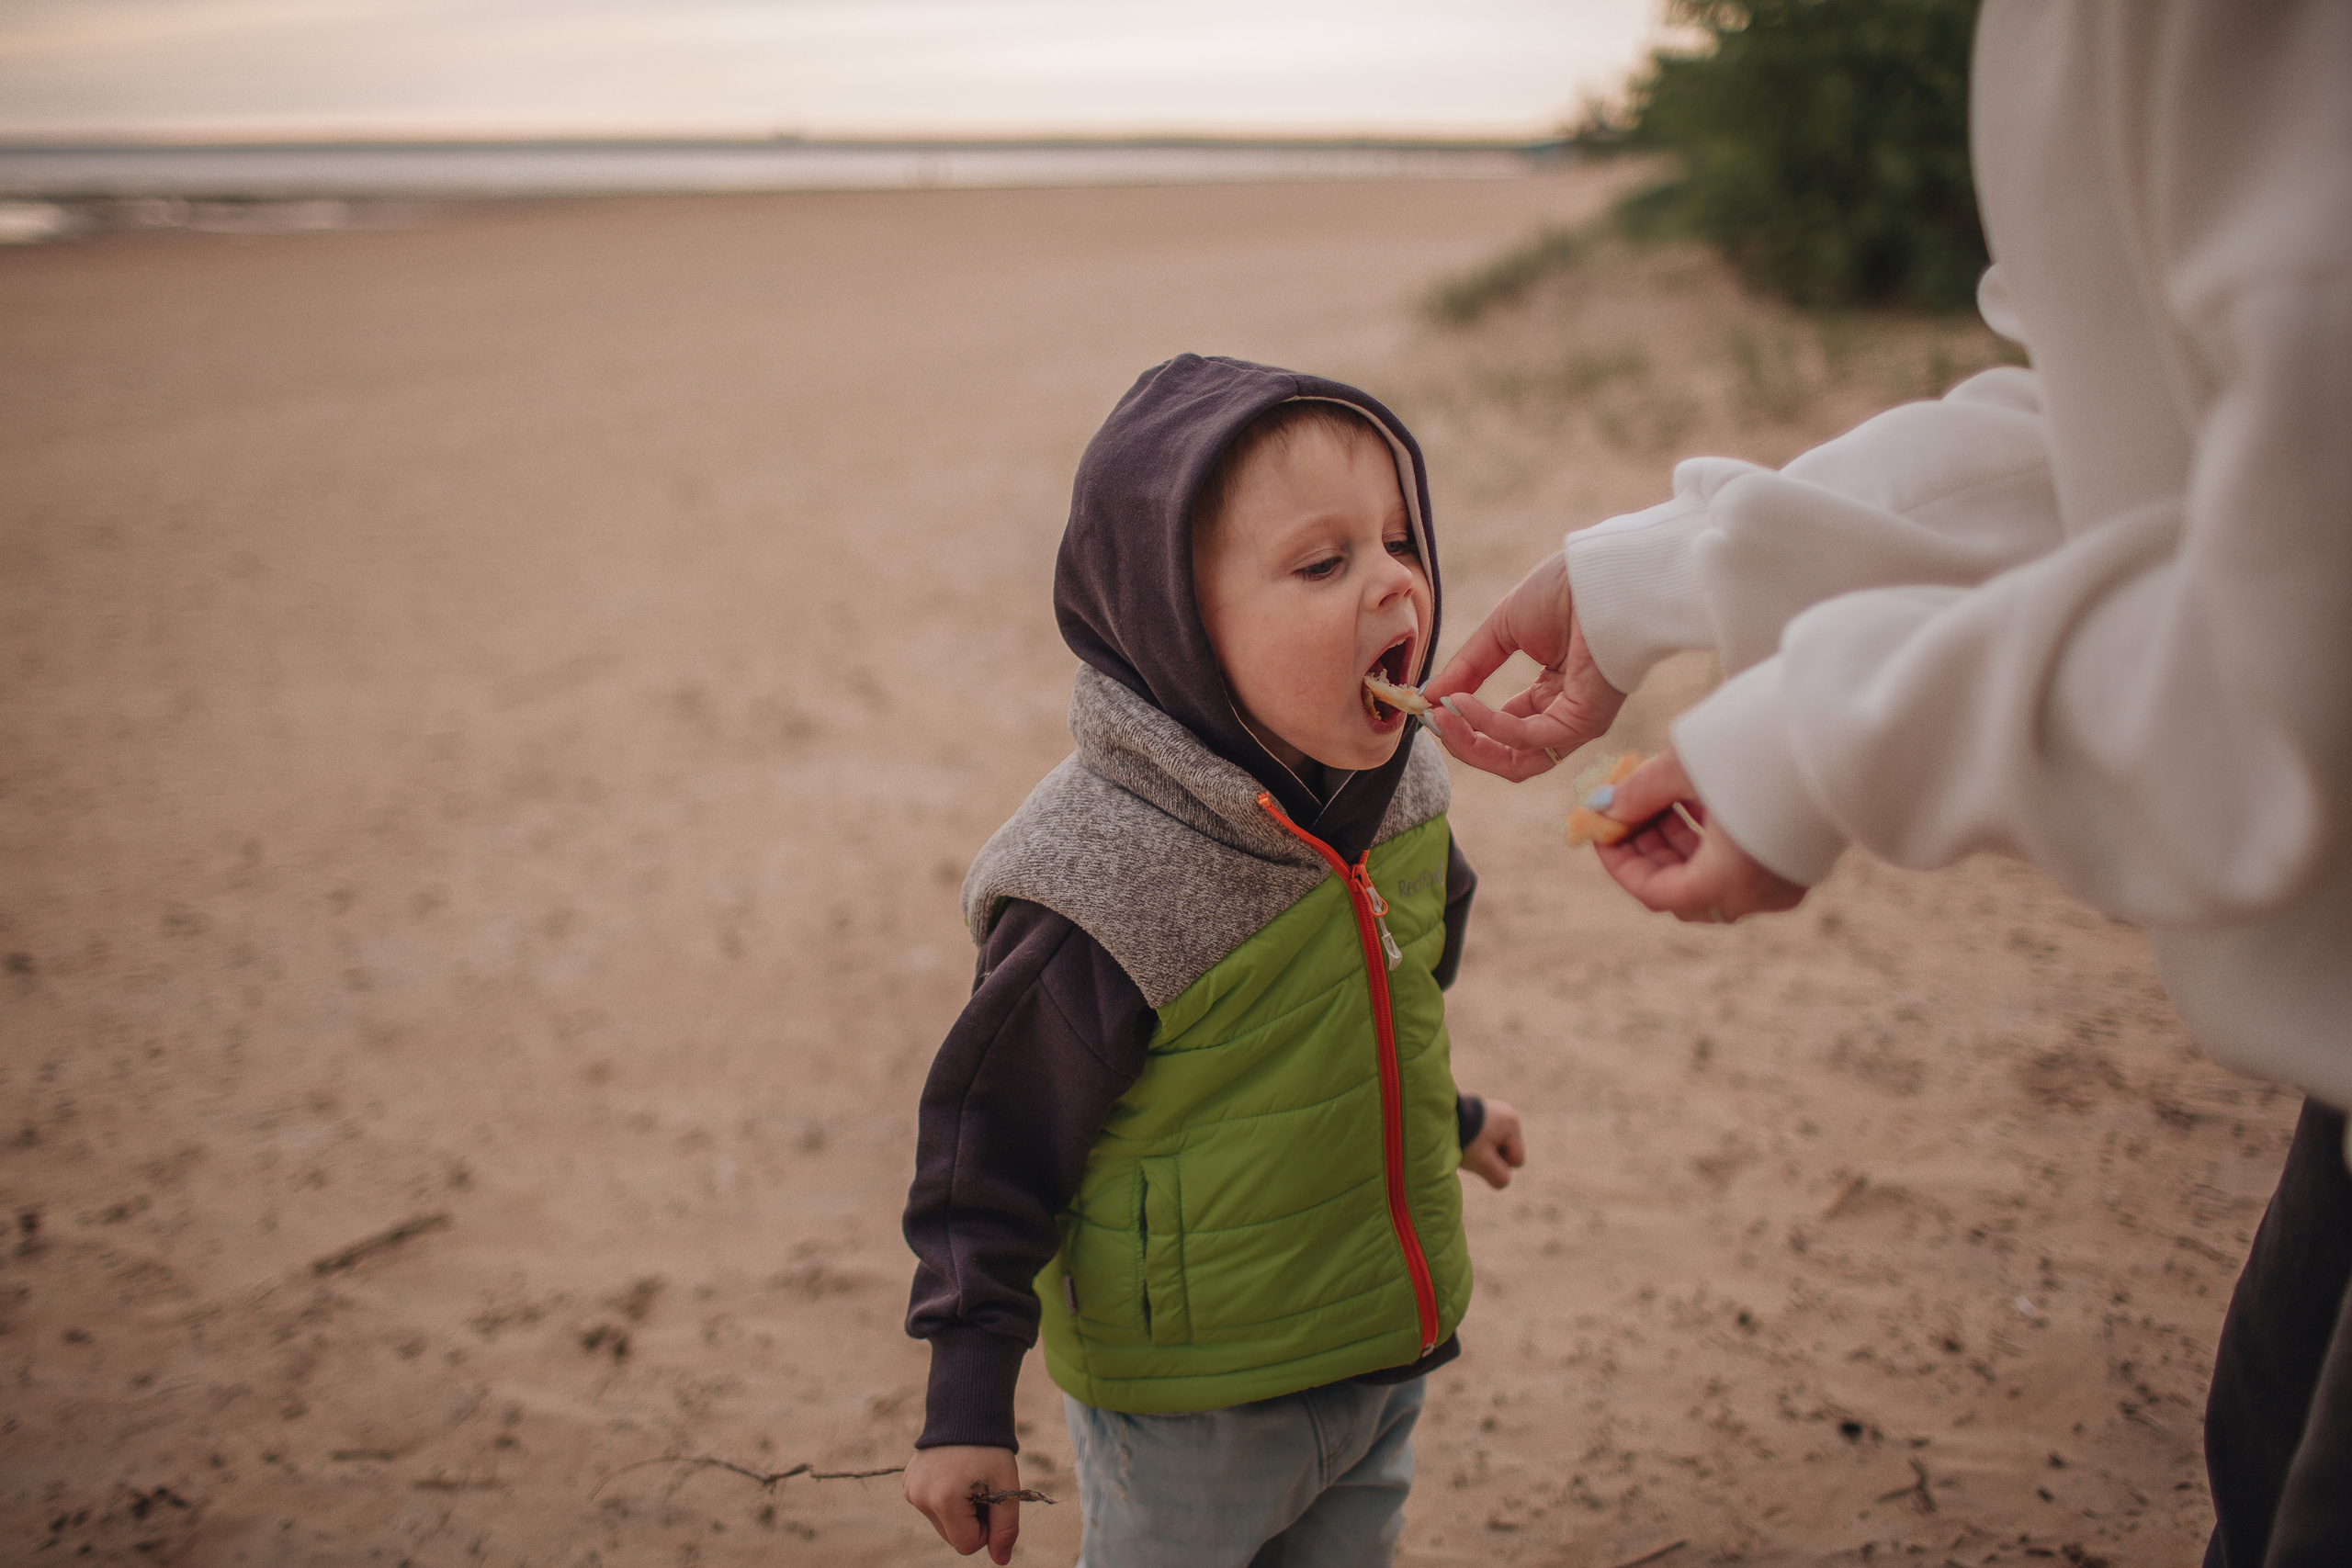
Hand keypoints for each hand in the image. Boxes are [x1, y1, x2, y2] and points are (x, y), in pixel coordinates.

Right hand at [904, 1445, 1022, 1563]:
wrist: (966, 1410)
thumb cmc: (990, 1449)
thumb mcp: (1007, 1487)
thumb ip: (1006, 1527)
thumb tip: (1001, 1560)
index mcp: (944, 1500)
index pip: (967, 1545)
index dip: (986, 1529)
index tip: (992, 1502)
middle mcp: (921, 1498)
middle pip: (953, 1537)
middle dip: (972, 1521)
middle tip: (982, 1489)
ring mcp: (911, 1490)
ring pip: (942, 1524)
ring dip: (959, 1511)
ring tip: (968, 1479)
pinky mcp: (908, 1484)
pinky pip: (931, 1507)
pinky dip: (945, 1499)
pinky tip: (953, 1474)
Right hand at [1421, 552, 1625, 780]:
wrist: (1598, 574)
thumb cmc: (1562, 593)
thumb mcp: (1500, 631)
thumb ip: (1468, 667)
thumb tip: (1429, 697)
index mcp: (1550, 696)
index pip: (1505, 732)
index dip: (1465, 726)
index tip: (1433, 708)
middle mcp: (1565, 716)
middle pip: (1509, 758)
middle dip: (1464, 745)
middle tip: (1433, 721)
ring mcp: (1577, 724)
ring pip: (1517, 761)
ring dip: (1470, 742)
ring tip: (1441, 714)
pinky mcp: (1583, 722)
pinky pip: (1527, 738)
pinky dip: (1488, 725)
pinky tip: (1462, 703)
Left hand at [1459, 1098, 1524, 1188]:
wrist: (1437, 1114)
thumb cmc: (1464, 1138)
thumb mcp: (1483, 1163)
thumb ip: (1499, 1177)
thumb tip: (1504, 1180)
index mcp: (1512, 1124)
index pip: (1516, 1161)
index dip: (1500, 1165)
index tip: (1482, 1155)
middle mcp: (1506, 1113)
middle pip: (1504, 1152)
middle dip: (1489, 1156)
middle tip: (1471, 1149)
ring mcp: (1492, 1110)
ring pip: (1492, 1145)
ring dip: (1479, 1150)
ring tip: (1464, 1142)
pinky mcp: (1478, 1111)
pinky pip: (1482, 1136)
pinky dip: (1472, 1140)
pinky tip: (1460, 1136)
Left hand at [1592, 749, 1806, 922]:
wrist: (1846, 727)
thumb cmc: (1760, 746)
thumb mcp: (1686, 766)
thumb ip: (1639, 793)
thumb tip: (1603, 807)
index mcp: (1730, 882)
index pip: (1656, 894)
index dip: (1621, 865)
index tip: (1602, 832)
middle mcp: (1760, 894)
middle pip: (1684, 889)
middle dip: (1648, 850)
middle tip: (1624, 810)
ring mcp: (1785, 879)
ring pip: (1713, 876)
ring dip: (1678, 840)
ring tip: (1657, 793)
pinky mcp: (1800, 856)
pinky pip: (1743, 862)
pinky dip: (1711, 838)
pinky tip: (1696, 794)